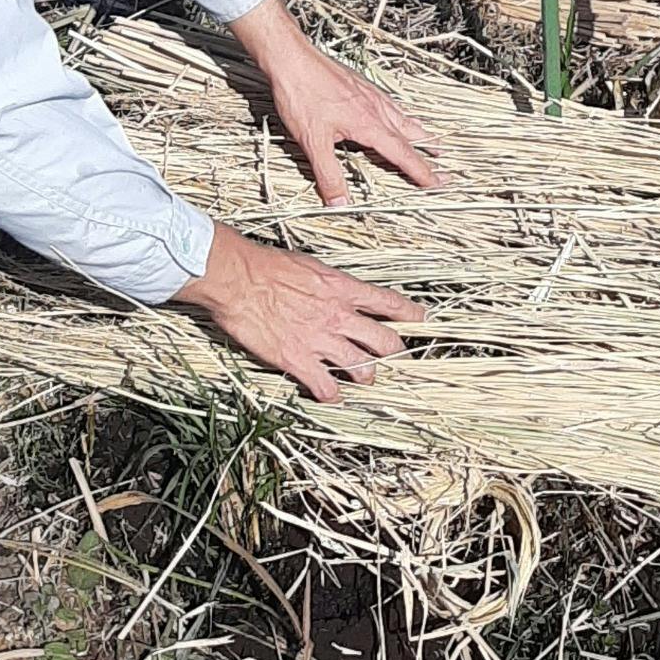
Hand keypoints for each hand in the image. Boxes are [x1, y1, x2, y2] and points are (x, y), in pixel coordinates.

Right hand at [173, 220, 413, 403]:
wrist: (238, 279)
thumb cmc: (268, 265)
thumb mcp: (310, 266)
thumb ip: (330, 284)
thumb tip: (339, 292)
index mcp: (343, 288)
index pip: (389, 303)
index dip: (410, 314)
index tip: (421, 319)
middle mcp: (338, 316)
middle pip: (385, 342)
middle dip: (394, 352)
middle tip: (393, 357)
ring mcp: (320, 341)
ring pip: (362, 369)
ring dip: (366, 376)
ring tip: (363, 377)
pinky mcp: (298, 361)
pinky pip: (326, 388)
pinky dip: (331, 393)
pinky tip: (329, 392)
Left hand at [232, 0, 442, 204]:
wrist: (293, 59)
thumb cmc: (302, 95)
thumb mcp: (312, 142)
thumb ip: (329, 174)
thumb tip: (340, 204)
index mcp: (369, 124)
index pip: (402, 154)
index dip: (421, 171)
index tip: (437, 183)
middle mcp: (375, 108)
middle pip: (410, 133)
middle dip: (428, 151)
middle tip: (444, 163)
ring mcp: (369, 95)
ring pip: (401, 117)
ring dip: (417, 132)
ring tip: (429, 140)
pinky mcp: (360, 86)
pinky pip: (389, 104)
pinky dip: (400, 115)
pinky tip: (393, 115)